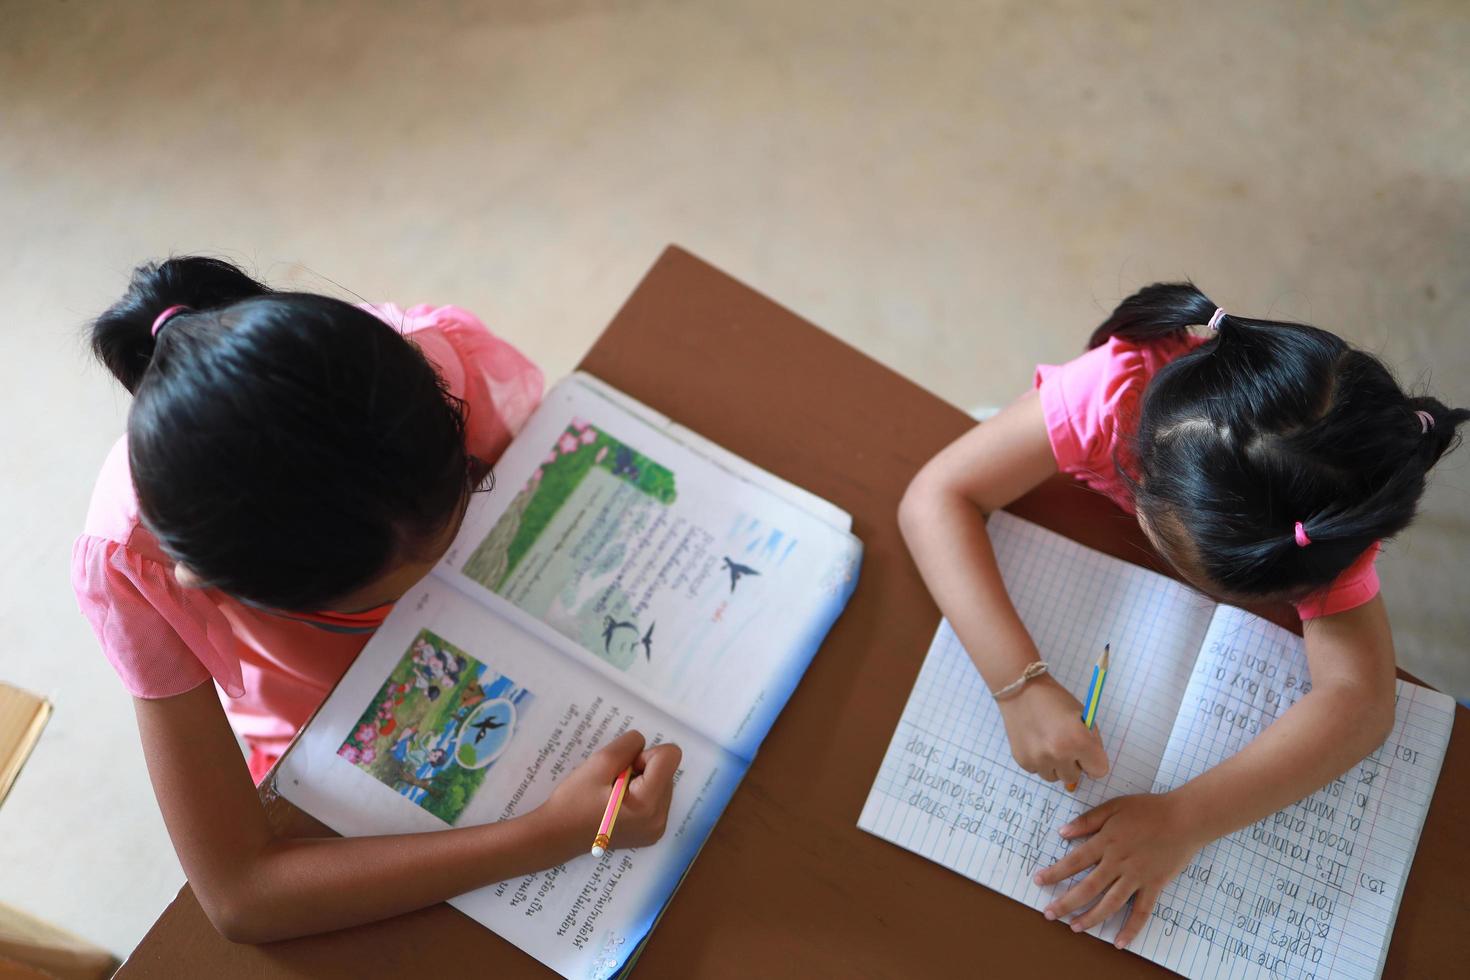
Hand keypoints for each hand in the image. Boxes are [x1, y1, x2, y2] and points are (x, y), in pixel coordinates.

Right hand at [537, 730, 681, 858]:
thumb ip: (628, 745)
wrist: (558, 835)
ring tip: (613, 794)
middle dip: (642, 769)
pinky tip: (618, 804)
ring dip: (641, 781)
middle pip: (667, 770)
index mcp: (648, 804)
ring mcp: (657, 829)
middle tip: (612, 782)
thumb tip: (644, 745)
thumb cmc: (574, 800)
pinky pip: (657, 799)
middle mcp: (659, 820)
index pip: (670, 756)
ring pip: (662, 783)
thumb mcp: (599, 762)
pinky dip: (640, 794)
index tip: (621, 768)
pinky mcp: (652, 833)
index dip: (644, 754)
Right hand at [996, 676, 1108, 785]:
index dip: (1094, 761)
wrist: (1021, 689)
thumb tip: (1090, 768)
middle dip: (1073, 763)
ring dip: (1055, 765)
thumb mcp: (1082, 716)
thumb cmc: (1055, 700)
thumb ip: (1091, 742)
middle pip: (1075, 777)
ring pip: (1055, 777)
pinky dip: (1039, 761)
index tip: (1087, 752)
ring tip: (1048, 743)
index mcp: (1079, 740)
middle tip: (1064, 743)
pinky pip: (1038, 771)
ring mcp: (1039, 760)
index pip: (1099, 771)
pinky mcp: (1023, 761)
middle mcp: (1059, 754)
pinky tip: (1035, 742)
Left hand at [1033, 793, 1202, 947]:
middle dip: (1065, 903)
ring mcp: (1136, 877)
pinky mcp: (1154, 886)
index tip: (1038, 881)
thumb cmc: (1148, 809)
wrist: (1185, 818)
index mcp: (1106, 842)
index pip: (1073, 862)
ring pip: (1110, 903)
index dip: (1054, 873)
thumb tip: (1062, 833)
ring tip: (1074, 928)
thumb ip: (1088, 820)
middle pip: (1087, 888)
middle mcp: (1118, 863)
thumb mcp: (1114, 806)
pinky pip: (1141, 911)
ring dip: (1090, 918)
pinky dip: (1131, 928)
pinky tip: (1119, 942)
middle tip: (1049, 914)